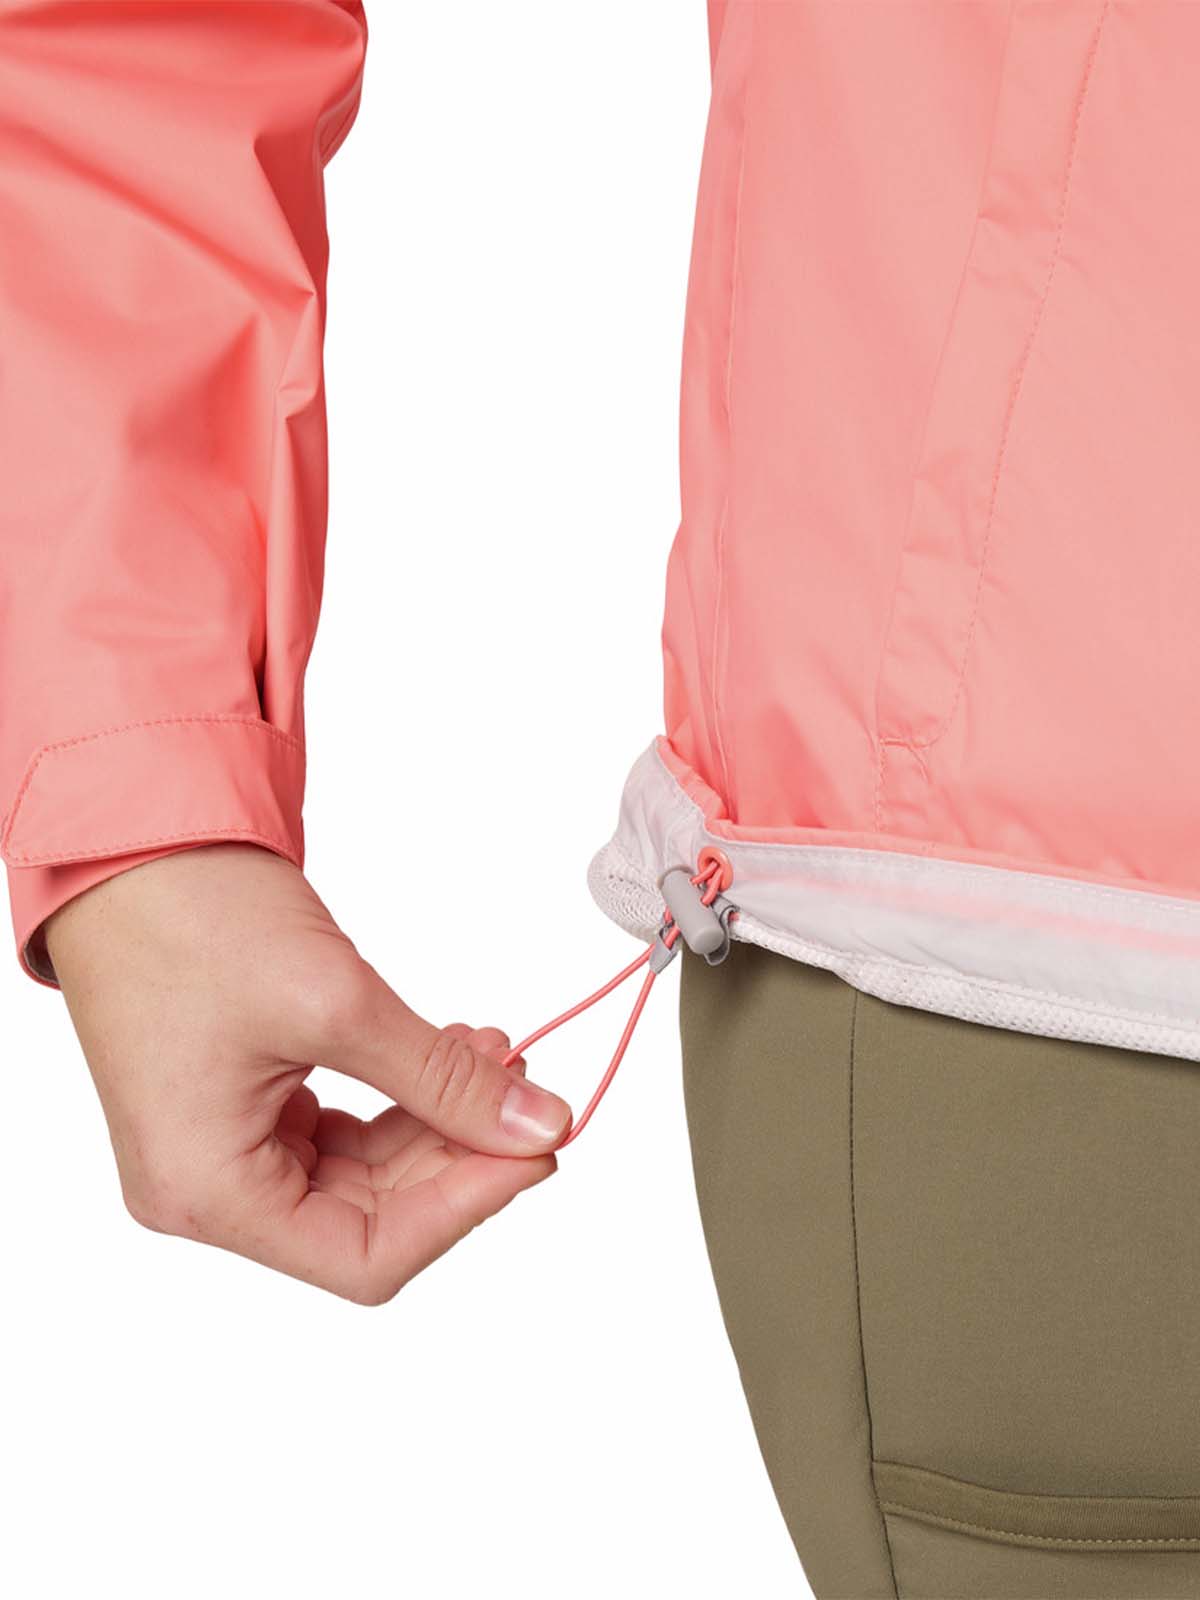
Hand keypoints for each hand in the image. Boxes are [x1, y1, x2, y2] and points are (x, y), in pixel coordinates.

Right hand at [45, 844, 569, 1302]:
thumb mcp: (337, 1003)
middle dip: (458, 1155)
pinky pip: (342, 1130)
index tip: (535, 1152)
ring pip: (364, 1175)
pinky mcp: (242, 1105)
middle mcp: (205, 1190)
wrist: (132, 841)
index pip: (365, 1257)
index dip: (462, 1209)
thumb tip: (540, 1127)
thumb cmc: (192, 916)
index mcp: (206, 1191)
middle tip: (529, 1094)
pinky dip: (403, 1096)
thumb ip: (444, 1079)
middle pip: (369, 1219)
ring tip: (496, 1055)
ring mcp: (221, 1148)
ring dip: (438, 1120)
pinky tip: (452, 1050)